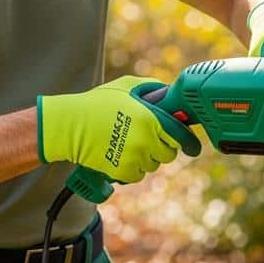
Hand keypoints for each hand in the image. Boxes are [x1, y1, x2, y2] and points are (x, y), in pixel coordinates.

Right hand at [37, 76, 184, 182]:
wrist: (70, 126)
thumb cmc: (96, 103)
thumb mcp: (125, 87)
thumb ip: (150, 88)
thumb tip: (167, 92)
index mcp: (151, 118)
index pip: (180, 135)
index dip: (189, 142)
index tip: (193, 147)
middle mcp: (146, 140)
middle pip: (169, 154)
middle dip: (162, 148)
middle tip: (149, 140)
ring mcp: (134, 157)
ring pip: (152, 165)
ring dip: (145, 158)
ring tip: (128, 144)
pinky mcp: (122, 171)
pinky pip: (136, 175)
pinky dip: (131, 168)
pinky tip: (120, 155)